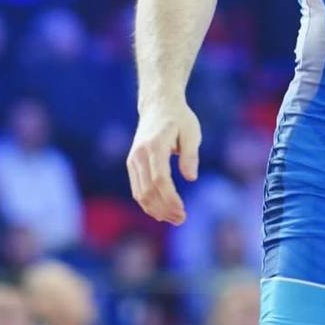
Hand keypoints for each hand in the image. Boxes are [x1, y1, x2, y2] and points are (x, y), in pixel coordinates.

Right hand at [127, 101, 200, 224]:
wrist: (158, 105)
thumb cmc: (179, 119)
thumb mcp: (192, 132)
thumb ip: (191, 154)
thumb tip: (191, 178)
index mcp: (154, 146)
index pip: (160, 179)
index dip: (170, 199)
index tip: (183, 211)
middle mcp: (139, 154)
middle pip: (148, 190)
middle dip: (164, 209)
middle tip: (182, 219)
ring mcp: (133, 160)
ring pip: (140, 193)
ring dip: (156, 210)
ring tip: (175, 218)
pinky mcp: (132, 164)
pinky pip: (137, 189)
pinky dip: (148, 203)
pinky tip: (162, 212)